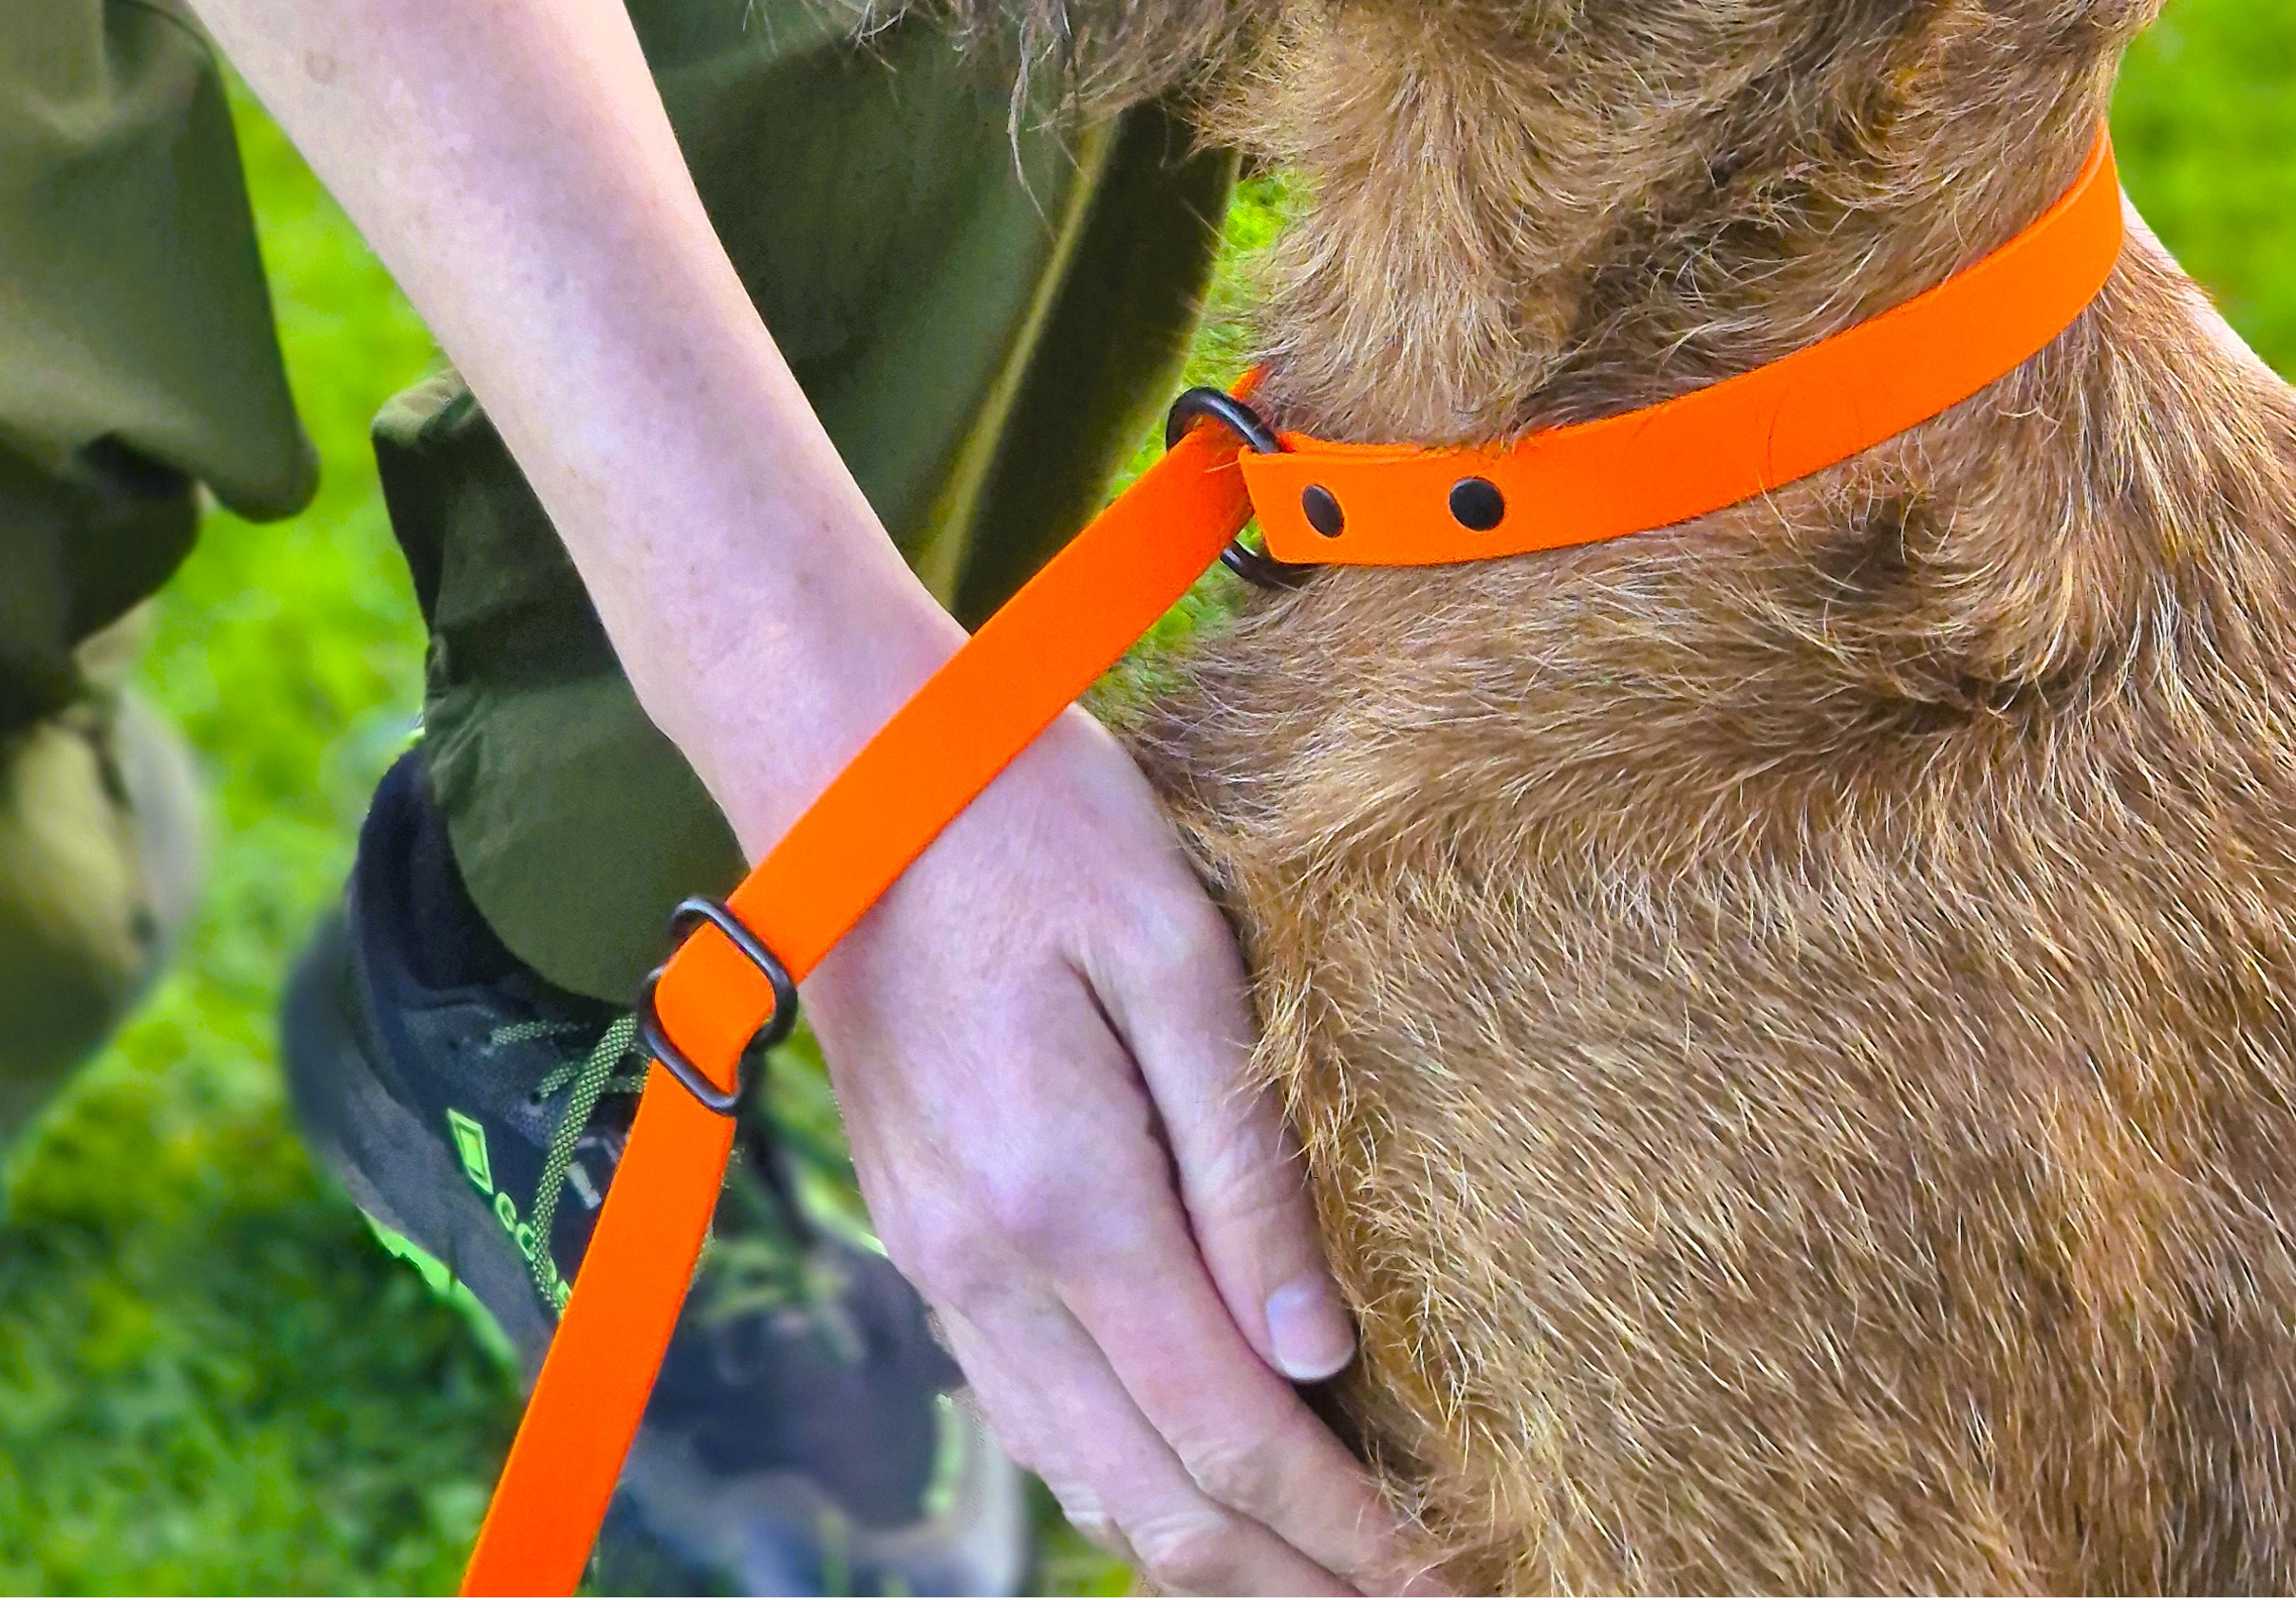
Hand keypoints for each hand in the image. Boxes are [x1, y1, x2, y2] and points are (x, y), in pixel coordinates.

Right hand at [803, 709, 1437, 1595]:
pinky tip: (1178, 1482)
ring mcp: (933, 1255)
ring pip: (1075, 1473)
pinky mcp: (915, 1227)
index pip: (1228, 1432)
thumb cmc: (1032, 824)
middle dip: (1286, 1578)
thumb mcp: (1171, 950)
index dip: (1342, 1532)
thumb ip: (1242, 1162)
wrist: (849, 772)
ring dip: (1200, 1549)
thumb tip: (1316, 1350)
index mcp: (1063, 1197)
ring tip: (1315, 1575)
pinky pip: (1020, 1407)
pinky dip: (1112, 1477)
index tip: (1446, 1577)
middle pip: (1149, 1498)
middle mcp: (983, 1261)